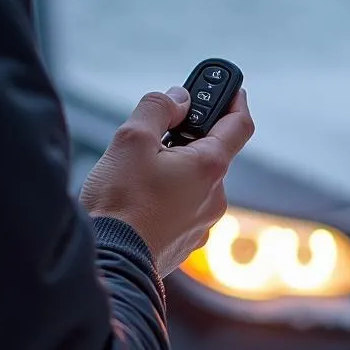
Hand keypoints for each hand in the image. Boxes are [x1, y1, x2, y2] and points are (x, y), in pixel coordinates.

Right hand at [81, 86, 254, 275]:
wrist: (110, 262)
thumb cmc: (119, 203)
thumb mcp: (131, 139)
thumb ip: (158, 108)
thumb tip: (178, 98)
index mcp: (209, 167)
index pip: (239, 125)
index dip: (236, 100)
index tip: (232, 87)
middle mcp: (215, 196)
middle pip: (211, 154)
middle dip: (187, 139)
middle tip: (157, 132)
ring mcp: (203, 222)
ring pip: (194, 183)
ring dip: (175, 169)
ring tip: (137, 173)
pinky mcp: (187, 241)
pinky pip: (183, 207)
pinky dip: (168, 196)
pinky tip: (139, 200)